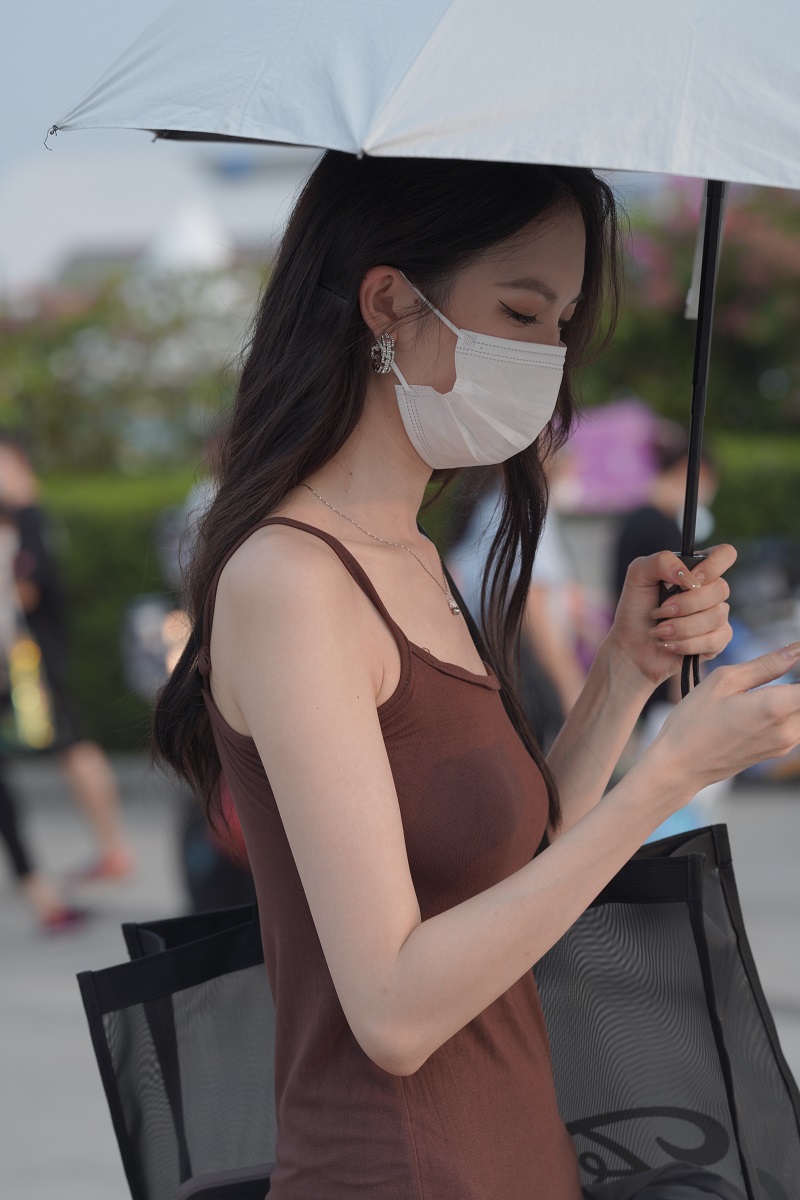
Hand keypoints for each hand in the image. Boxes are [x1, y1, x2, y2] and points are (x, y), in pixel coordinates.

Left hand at [608, 545, 735, 689]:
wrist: (631, 647)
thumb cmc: (636, 609)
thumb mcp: (638, 576)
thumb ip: (660, 561)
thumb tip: (685, 573)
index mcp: (696, 570)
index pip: (724, 555)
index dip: (713, 565)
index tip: (688, 581)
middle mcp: (710, 591)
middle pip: (721, 589)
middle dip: (685, 604)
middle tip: (659, 611)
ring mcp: (716, 616)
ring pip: (716, 616)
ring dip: (680, 626)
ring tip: (659, 631)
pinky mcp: (716, 641)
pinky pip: (714, 641)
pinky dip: (685, 644)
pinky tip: (668, 644)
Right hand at [646, 643, 799, 795]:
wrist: (681, 765)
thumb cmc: (694, 722)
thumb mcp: (724, 681)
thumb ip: (765, 664)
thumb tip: (796, 650)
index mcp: (775, 707)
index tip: (791, 658)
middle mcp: (788, 730)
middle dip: (795, 682)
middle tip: (774, 672)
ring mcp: (785, 744)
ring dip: (792, 696)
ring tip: (765, 686)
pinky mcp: (778, 751)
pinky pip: (796, 724)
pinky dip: (788, 710)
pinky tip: (761, 703)